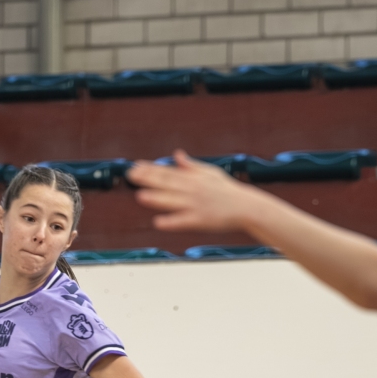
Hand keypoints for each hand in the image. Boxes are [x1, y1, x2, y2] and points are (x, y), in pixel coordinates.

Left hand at [128, 151, 271, 233]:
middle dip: (148, 179)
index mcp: (194, 178)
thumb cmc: (227, 190)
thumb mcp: (210, 173)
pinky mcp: (201, 221)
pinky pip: (183, 221)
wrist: (246, 207)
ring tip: (140, 196)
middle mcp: (193, 190)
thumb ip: (190, 166)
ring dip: (156, 199)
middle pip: (167, 183)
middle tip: (130, 175)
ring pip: (173, 201)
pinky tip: (158, 222)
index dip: (150, 169)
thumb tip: (176, 155)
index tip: (135, 165)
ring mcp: (196, 205)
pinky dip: (171, 222)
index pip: (168, 171)